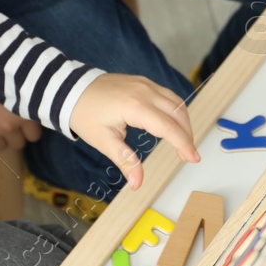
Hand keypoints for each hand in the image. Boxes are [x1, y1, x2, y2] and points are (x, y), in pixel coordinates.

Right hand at [0, 94, 41, 151]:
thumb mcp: (21, 81)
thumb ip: (30, 98)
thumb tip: (40, 104)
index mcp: (24, 114)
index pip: (34, 136)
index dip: (30, 128)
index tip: (25, 118)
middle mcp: (8, 127)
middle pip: (19, 143)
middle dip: (16, 133)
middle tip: (10, 119)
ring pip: (1, 146)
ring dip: (0, 136)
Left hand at [69, 74, 199, 189]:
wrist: (72, 89)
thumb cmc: (85, 114)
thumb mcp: (103, 141)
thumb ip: (125, 161)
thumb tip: (137, 183)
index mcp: (135, 107)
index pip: (169, 127)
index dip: (184, 144)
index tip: (193, 159)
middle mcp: (144, 91)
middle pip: (178, 113)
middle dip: (187, 134)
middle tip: (187, 155)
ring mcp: (145, 84)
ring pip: (176, 102)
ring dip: (183, 122)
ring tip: (181, 142)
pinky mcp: (143, 82)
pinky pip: (167, 95)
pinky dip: (175, 110)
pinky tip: (171, 124)